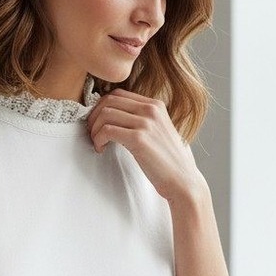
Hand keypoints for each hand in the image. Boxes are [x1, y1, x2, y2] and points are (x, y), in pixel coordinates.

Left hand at [86, 89, 204, 201]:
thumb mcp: (158, 131)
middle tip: (92, 132)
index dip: (101, 107)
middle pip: (109, 100)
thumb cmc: (168, 161)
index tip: (98, 122)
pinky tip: (101, 149)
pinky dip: (98, 139)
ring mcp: (146, 123)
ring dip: (94, 129)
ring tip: (97, 143)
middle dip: (94, 116)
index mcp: (155, 105)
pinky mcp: (139, 139)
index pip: (118, 94)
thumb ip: (141, 120)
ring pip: (105, 114)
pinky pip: (107, 130)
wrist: (183, 180)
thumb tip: (113, 117)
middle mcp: (151, 109)